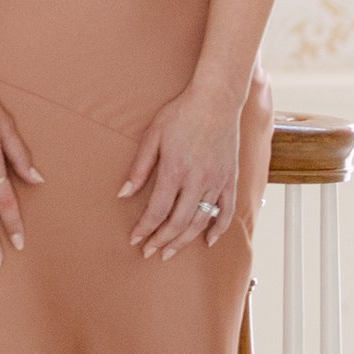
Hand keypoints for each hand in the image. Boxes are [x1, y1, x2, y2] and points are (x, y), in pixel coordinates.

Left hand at [120, 79, 245, 256]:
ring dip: (185, 240)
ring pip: (201, 221)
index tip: (135, 240)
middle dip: (162, 241)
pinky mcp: (230, 179)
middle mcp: (198, 180)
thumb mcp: (153, 135)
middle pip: (178, 222)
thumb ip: (139, 167)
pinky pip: (226, 211)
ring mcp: (217, 182)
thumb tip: (123, 194)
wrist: (216, 101)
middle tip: (149, 252)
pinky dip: (218, 229)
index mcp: (175, 170)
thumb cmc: (181, 114)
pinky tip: (208, 241)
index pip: (157, 210)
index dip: (145, 229)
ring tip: (170, 251)